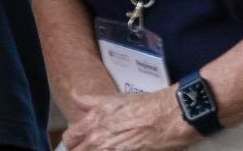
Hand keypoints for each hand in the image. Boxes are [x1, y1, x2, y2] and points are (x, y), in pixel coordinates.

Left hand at [62, 88, 200, 150]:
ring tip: (107, 146)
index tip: (78, 141)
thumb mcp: (117, 99)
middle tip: (91, 146)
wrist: (172, 116)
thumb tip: (75, 97)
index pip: (70, 138)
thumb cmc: (147, 105)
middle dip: (81, 149)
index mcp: (96, 121)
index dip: (72, 140)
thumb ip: (92, 101)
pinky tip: (117, 148)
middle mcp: (100, 139)